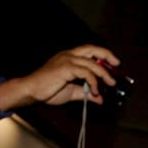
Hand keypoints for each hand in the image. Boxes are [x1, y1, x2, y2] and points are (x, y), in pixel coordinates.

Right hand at [0, 45, 119, 109]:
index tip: (113, 63)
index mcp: (69, 57)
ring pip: (92, 63)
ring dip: (103, 74)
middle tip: (117, 64)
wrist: (31, 91)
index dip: (102, 55)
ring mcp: (67, 60)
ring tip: (110, 83)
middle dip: (107, 55)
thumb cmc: (47, 91)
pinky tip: (95, 90)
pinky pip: (86, 73)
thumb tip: (100, 98)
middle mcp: (69, 55)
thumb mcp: (71, 92)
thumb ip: (85, 93)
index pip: (89, 50)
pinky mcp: (66, 68)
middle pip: (93, 49)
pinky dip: (93, 81)